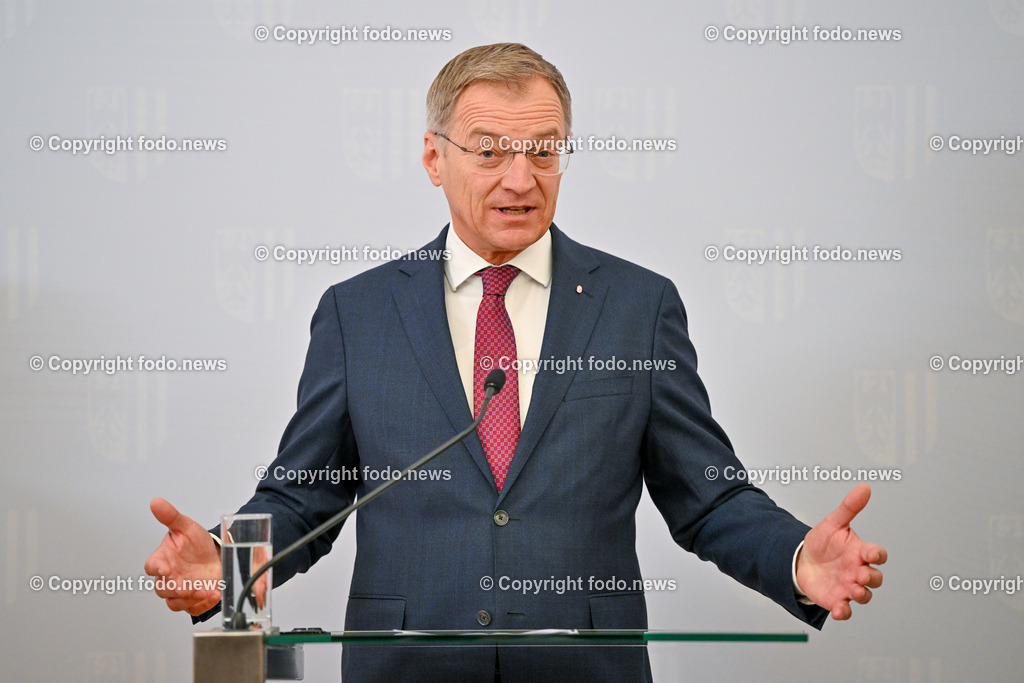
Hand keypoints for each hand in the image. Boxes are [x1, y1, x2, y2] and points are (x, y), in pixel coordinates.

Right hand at [143, 497, 222, 615]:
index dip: (157, 569)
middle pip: (162, 590)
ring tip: (208, 591)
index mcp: (162, 560)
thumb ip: (171, 516)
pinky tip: (214, 595)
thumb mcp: (186, 526)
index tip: (166, 569)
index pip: (151, 567)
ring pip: (175, 603)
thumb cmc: (195, 543)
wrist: (214, 556)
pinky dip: (203, 605)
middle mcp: (168, 578)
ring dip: (190, 599)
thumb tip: (156, 502)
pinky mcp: (192, 601)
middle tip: (190, 586)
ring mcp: (179, 591)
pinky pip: (192, 609)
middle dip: (176, 589)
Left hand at [795, 484, 886, 619]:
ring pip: (864, 595)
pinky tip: (838, 610)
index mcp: (860, 552)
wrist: (802, 561)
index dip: (877, 555)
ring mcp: (849, 586)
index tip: (871, 554)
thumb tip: (864, 487)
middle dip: (871, 578)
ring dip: (861, 595)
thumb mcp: (833, 523)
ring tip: (852, 590)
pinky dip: (844, 612)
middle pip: (875, 578)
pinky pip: (846, 610)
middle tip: (859, 575)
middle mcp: (858, 571)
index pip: (877, 554)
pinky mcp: (837, 599)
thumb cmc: (823, 542)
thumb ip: (849, 507)